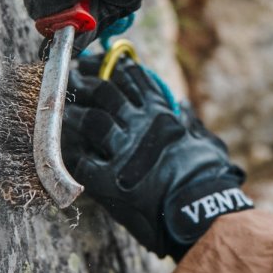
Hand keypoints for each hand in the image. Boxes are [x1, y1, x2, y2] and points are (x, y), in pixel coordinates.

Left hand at [61, 55, 250, 259]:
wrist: (201, 211)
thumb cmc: (209, 178)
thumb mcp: (206, 143)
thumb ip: (191, 123)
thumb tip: (182, 106)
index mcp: (162, 115)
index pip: (132, 77)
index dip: (111, 65)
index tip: (97, 61)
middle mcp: (139, 126)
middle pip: (103, 91)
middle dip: (85, 80)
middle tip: (71, 77)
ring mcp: (122, 151)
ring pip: (88, 120)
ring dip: (73, 114)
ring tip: (62, 111)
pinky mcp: (107, 180)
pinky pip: (80, 160)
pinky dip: (71, 154)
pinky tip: (64, 150)